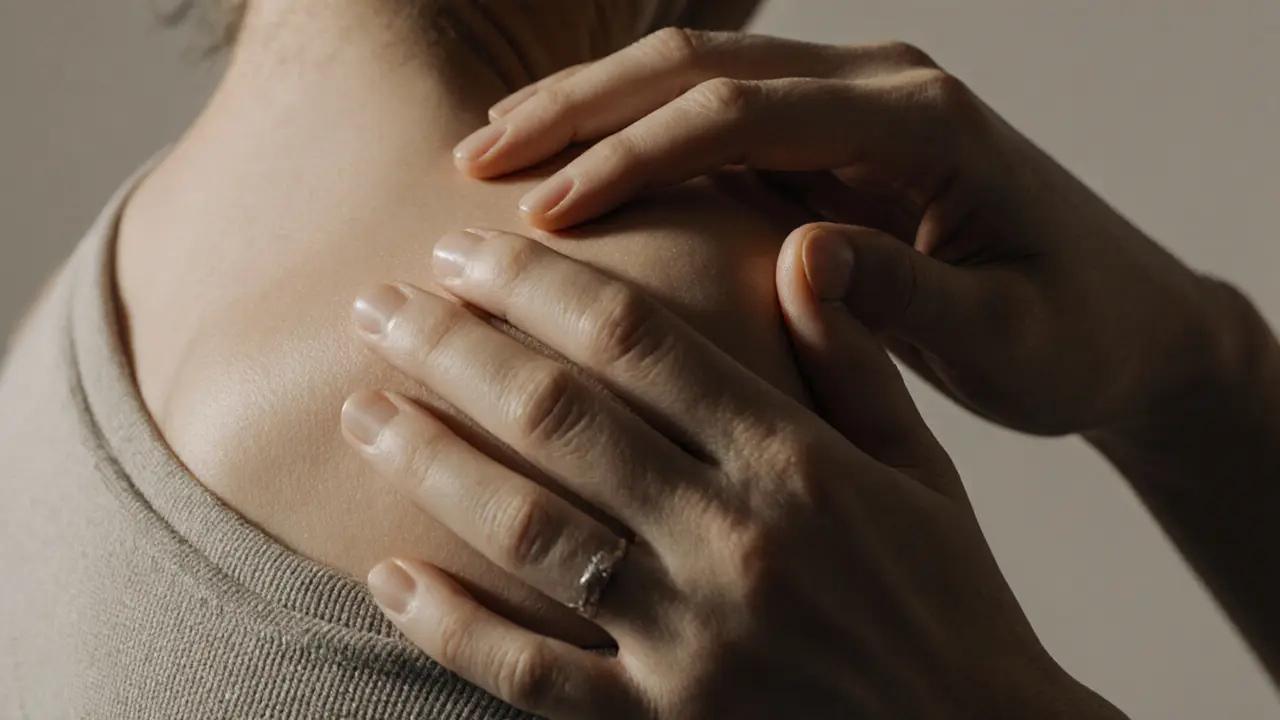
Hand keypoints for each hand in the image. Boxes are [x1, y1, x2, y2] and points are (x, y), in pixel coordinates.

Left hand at [340, 228, 1120, 717]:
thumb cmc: (943, 593)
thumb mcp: (920, 467)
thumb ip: (852, 359)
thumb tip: (796, 245)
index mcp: (795, 462)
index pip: (639, 341)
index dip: (538, 283)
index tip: (467, 245)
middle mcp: (735, 540)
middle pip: (561, 419)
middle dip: (453, 349)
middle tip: (376, 305)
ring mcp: (692, 640)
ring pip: (529, 533)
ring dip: (433, 463)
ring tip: (363, 412)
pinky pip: (530, 674)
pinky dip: (451, 624)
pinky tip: (387, 576)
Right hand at [454, 29, 1223, 436]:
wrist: (1126, 319)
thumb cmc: (1076, 335)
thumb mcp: (1011, 338)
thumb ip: (912, 297)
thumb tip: (803, 258)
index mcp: (926, 123)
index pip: (748, 115)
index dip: (635, 157)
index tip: (541, 214)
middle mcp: (884, 89)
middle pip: (703, 69)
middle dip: (582, 110)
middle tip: (473, 162)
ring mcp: (855, 106)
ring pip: (696, 80)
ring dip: (592, 113)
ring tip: (490, 157)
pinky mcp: (833, 141)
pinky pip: (715, 123)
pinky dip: (632, 141)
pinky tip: (565, 178)